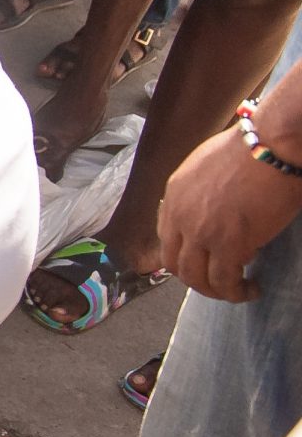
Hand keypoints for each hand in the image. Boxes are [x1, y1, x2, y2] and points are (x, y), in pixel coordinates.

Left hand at [158, 125, 301, 301]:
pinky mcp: (228, 244)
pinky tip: (251, 288)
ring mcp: (201, 232)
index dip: (184, 255)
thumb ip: (201, 192)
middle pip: (175, 264)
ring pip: (196, 278)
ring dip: (216, 291)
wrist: (270, 145)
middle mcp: (179, 215)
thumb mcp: (208, 167)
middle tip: (219, 283)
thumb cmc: (251, 149)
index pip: (166, 237)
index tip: (204, 262)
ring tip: (238, 291)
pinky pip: (225, 281)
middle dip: (196, 279)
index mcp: (173, 194)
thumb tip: (214, 213)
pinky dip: (236, 292)